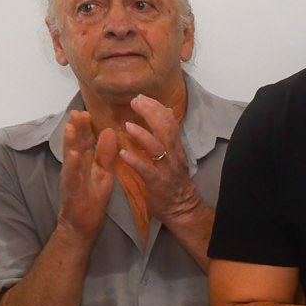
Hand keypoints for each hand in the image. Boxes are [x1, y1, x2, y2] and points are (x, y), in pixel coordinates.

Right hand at [55, 107, 118, 236]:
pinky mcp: (72, 190)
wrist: (82, 225)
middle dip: (76, 128)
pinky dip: (73, 164)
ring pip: (70, 156)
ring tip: (71, 126)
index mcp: (84, 162)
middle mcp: (74, 167)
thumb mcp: (103, 173)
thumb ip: (105, 154)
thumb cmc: (92, 199)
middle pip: (75, 144)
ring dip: (70, 141)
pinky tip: (75, 154)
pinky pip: (72, 175)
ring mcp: (72, 178)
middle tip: (78, 111)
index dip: (84, 126)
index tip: (85, 111)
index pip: (84, 140)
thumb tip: (109, 131)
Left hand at [113, 95, 202, 226]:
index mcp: (175, 147)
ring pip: (157, 148)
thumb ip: (168, 135)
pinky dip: (135, 161)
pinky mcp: (158, 183)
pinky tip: (123, 154)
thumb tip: (166, 111)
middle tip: (135, 102)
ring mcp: (166, 169)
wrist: (182, 209)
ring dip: (142, 135)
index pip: (169, 121)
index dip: (156, 107)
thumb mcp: (174, 155)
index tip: (142, 97)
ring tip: (128, 125)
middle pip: (165, 129)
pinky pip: (146, 170)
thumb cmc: (173, 182)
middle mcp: (173, 155)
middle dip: (150, 113)